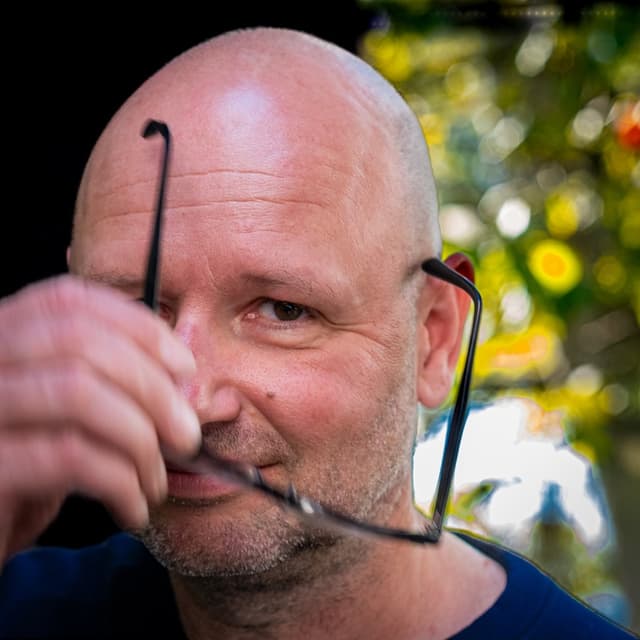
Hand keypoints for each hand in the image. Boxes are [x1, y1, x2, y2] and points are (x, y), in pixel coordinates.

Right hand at [0, 276, 199, 562]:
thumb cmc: (24, 480)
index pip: (68, 300)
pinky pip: (68, 455)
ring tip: (156, 480)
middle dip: (151, 387)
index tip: (184, 367)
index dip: (137, 326)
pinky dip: (120, 481)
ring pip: (77, 391)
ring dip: (140, 439)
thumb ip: (110, 384)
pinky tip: (133, 508)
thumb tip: (183, 367)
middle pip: (79, 340)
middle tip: (186, 434)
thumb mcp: (64, 421)